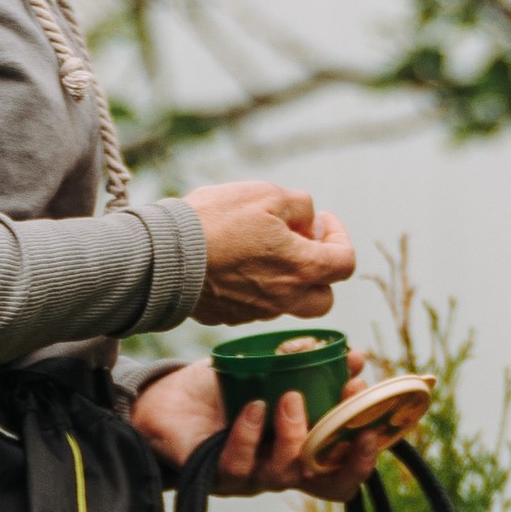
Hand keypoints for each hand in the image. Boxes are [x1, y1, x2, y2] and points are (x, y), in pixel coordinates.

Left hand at [129, 358, 391, 504]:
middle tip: (350, 417)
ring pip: (285, 471)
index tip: (373, 427)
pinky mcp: (216, 475)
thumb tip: (356, 356)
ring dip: (293, 432)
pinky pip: (239, 464)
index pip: (341, 472)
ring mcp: (251, 477)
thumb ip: (313, 364)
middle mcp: (280, 470)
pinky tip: (252, 407)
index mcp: (300, 450)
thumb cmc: (223, 389)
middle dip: (344, 454)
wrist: (166, 397)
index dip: (362, 460)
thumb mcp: (272, 368)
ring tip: (289, 395)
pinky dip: (249, 434)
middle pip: (326, 483)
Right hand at [184, 177, 353, 325]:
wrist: (165, 255)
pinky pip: (255, 306)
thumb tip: (308, 220)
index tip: (320, 222)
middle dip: (320, 272)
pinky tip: (236, 264)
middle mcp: (285, 298)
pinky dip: (256, 288)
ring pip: (288, 304)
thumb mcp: (267, 194)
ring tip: (264, 250)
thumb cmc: (218, 221)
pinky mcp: (231, 317)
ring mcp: (257, 312)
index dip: (339, 237)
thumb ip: (301, 205)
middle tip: (301, 245)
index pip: (345, 262)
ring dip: (287, 280)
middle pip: (323, 298)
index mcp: (302, 268)